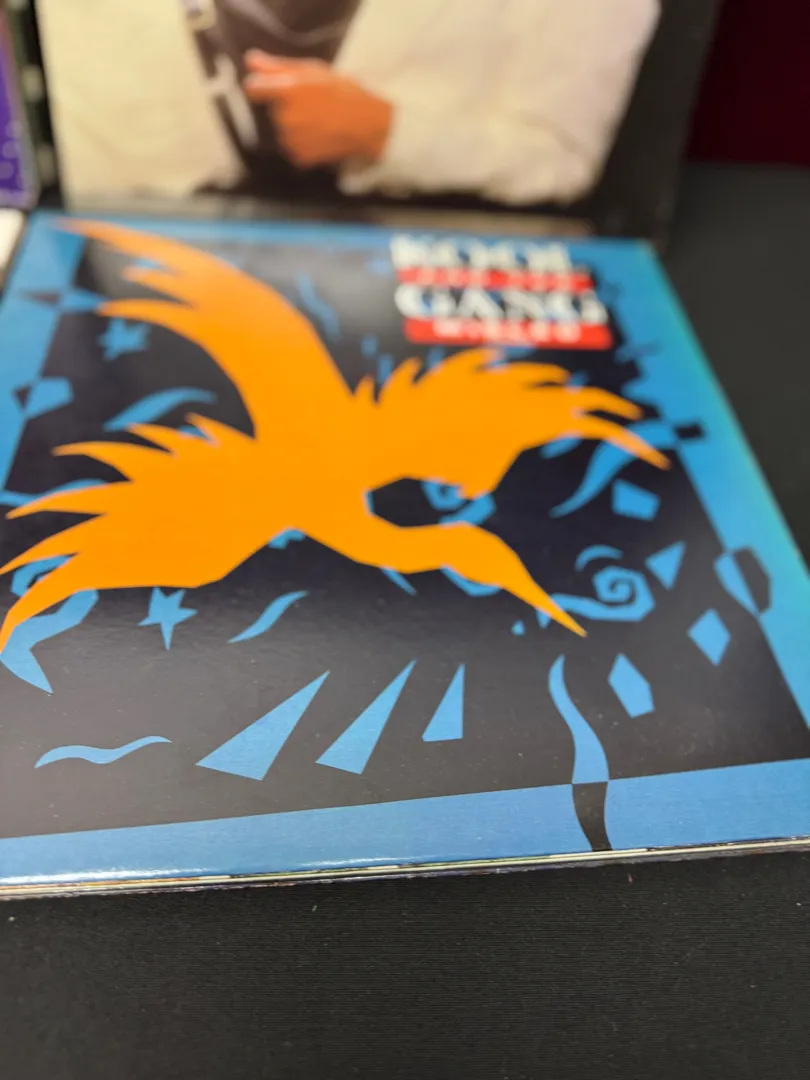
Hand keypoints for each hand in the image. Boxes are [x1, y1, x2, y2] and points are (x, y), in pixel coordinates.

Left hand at [243, 50, 391, 168]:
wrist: (367, 125)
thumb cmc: (343, 93)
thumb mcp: (312, 71)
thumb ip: (277, 67)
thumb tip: (250, 61)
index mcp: (287, 90)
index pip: (253, 89)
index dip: (260, 87)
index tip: (270, 88)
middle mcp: (286, 116)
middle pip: (274, 110)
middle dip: (289, 107)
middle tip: (314, 104)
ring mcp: (292, 139)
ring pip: (283, 130)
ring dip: (296, 126)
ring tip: (319, 120)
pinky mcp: (299, 156)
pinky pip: (293, 147)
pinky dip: (303, 143)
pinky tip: (320, 135)